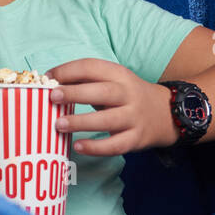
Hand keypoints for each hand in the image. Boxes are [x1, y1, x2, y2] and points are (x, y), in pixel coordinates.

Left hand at [46, 58, 178, 154]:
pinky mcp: (136, 139)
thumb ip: (86, 82)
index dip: (68, 70)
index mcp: (119, 75)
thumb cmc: (126, 96)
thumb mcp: (113, 81)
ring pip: (108, 120)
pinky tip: (78, 146)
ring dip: (82, 122)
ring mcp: (134, 117)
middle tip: (52, 97)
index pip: (93, 67)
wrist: (166, 114)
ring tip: (58, 124)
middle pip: (103, 91)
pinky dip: (96, 147)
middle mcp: (128, 94)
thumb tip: (50, 84)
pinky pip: (115, 144)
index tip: (48, 78)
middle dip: (75, 93)